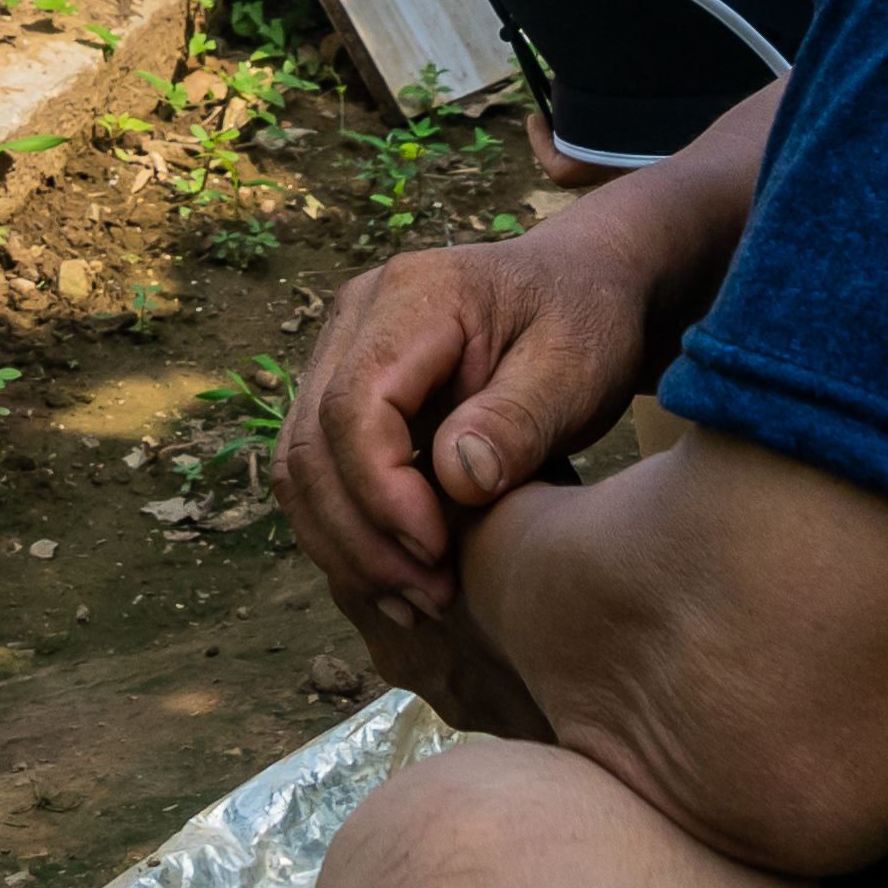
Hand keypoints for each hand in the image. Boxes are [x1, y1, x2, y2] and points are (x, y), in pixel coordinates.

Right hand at [280, 221, 659, 624]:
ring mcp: (341, 350)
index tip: (438, 553)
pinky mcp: (346, 389)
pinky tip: (400, 578)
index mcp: (412, 296)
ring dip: (347, 546)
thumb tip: (454, 480)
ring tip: (418, 601)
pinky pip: (318, 471)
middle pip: (312, 443)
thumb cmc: (586, 321)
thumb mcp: (575, 366)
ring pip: (301, 465)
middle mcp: (356, 316)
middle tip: (432, 598)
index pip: (354, 406)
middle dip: (361, 537)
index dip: (382, 493)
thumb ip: (515, 420)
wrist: (582, 286)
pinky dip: (348, 532)